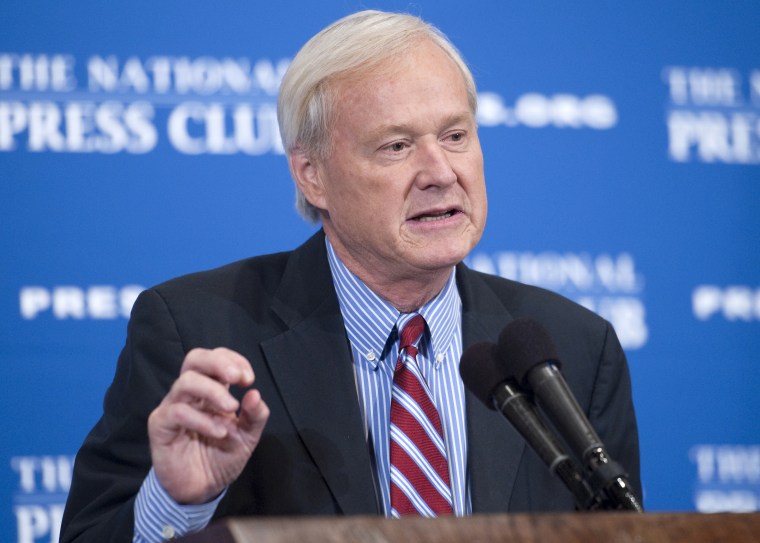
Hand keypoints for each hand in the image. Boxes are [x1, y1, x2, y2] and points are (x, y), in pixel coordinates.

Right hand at [147, 347, 269, 503]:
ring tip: (231, 408)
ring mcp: (173, 407)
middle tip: (237, 378)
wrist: (202, 489)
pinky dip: (201, 419)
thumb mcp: (248, 437)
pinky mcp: (160, 426)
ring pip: (186, 382)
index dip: (233, 360)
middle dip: (218, 363)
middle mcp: (190, 393)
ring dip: (213, 391)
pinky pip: (177, 412)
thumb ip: (255, 416)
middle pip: (195, 359)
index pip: (216, 358)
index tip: (248, 379)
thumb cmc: (222, 457)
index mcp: (211, 389)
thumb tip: (254, 393)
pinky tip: (219, 432)